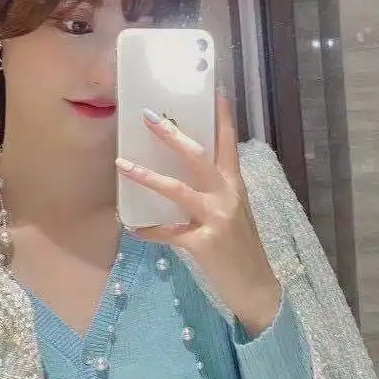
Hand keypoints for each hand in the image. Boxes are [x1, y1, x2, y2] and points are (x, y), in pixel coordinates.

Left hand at [115, 93, 280, 333]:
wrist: (257, 288)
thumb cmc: (242, 248)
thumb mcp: (235, 213)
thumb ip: (215, 193)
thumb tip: (185, 175)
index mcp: (236, 186)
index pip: (229, 143)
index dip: (222, 117)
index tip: (213, 90)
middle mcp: (227, 196)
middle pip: (199, 157)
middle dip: (172, 135)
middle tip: (149, 116)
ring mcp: (215, 219)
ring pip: (177, 189)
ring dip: (147, 176)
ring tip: (121, 163)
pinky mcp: (202, 244)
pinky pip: (167, 233)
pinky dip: (147, 230)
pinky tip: (132, 227)